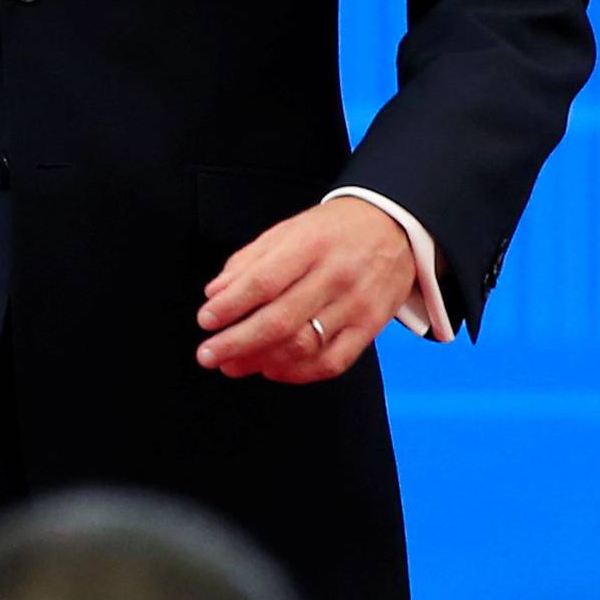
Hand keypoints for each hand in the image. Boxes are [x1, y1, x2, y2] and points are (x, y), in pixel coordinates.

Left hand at [195, 196, 415, 382]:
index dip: (230, 305)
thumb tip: (215, 293)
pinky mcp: (370, 328)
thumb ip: (250, 261)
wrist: (393, 227)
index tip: (205, 320)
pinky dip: (297, 372)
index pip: (263, 281)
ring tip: (232, 364)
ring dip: (261, 361)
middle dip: (237, 342)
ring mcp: (355, 305)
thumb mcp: (288, 230)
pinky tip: (272, 369)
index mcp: (310, 244)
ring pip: (303, 346)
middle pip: (280, 320)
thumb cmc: (333, 230)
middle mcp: (335, 275)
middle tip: (208, 354)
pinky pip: (331, 363)